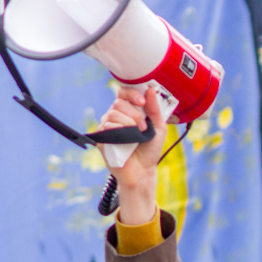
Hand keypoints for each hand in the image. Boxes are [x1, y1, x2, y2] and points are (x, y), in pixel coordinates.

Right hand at [102, 85, 166, 226]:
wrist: (142, 171)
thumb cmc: (150, 150)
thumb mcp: (159, 128)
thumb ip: (155, 110)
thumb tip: (151, 90)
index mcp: (129, 111)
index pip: (124, 93)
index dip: (132, 94)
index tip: (142, 102)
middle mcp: (116, 116)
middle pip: (118, 102)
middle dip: (134, 113)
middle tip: (143, 126)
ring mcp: (108, 126)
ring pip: (112, 113)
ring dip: (128, 123)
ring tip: (137, 135)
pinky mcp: (102, 138)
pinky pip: (106, 126)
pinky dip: (118, 131)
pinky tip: (125, 140)